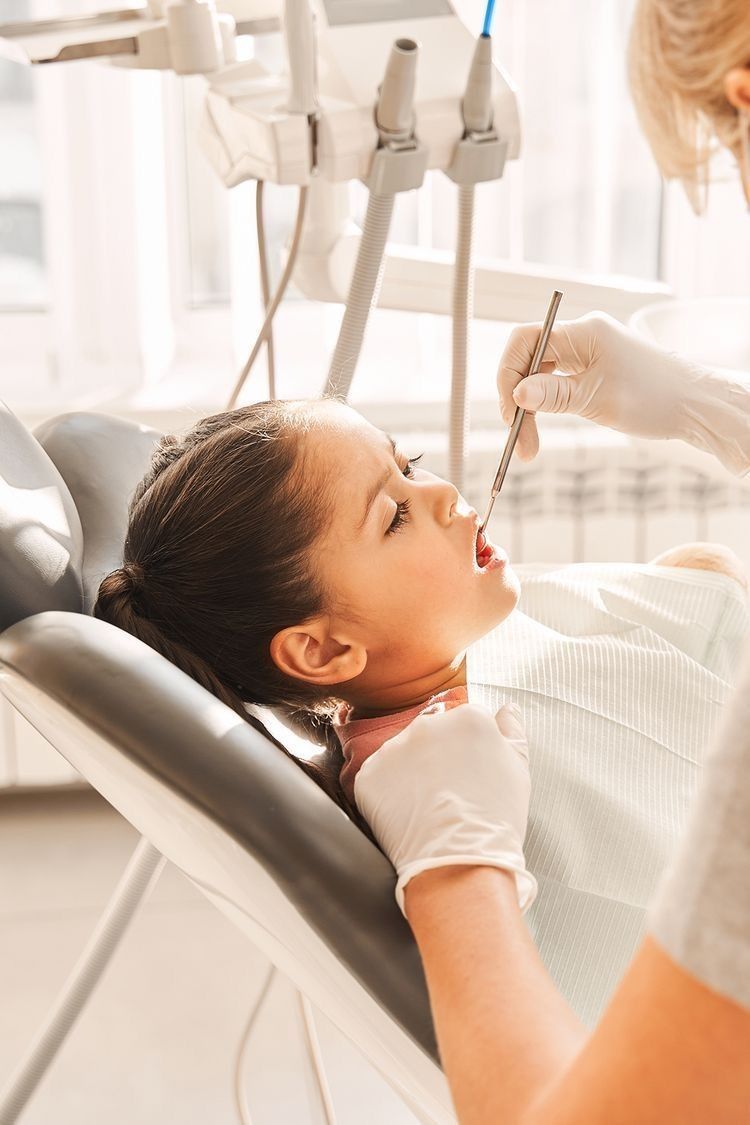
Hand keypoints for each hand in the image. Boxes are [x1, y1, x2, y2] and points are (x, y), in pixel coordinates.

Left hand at [353, 701, 536, 916]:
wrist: (459, 863)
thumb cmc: (495, 820)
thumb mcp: (518, 770)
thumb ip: (512, 731)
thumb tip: (506, 707)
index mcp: (467, 717)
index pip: (466, 721)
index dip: (470, 751)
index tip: (472, 775)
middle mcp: (427, 724)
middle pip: (432, 733)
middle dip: (439, 756)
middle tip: (451, 792)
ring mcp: (394, 749)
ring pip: (404, 754)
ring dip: (412, 772)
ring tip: (429, 806)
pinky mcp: (369, 774)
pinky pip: (380, 777)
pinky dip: (389, 793)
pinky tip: (408, 814)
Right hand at [497, 312, 749, 475]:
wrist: (695, 407)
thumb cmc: (656, 398)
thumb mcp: (598, 400)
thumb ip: (553, 395)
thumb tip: (517, 393)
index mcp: (585, 332)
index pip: (526, 340)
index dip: (509, 374)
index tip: (510, 411)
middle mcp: (583, 336)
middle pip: (529, 360)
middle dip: (518, 399)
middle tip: (519, 438)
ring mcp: (588, 352)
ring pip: (539, 375)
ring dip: (529, 409)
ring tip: (529, 446)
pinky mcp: (593, 369)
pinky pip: (555, 383)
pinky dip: (545, 407)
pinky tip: (541, 429)